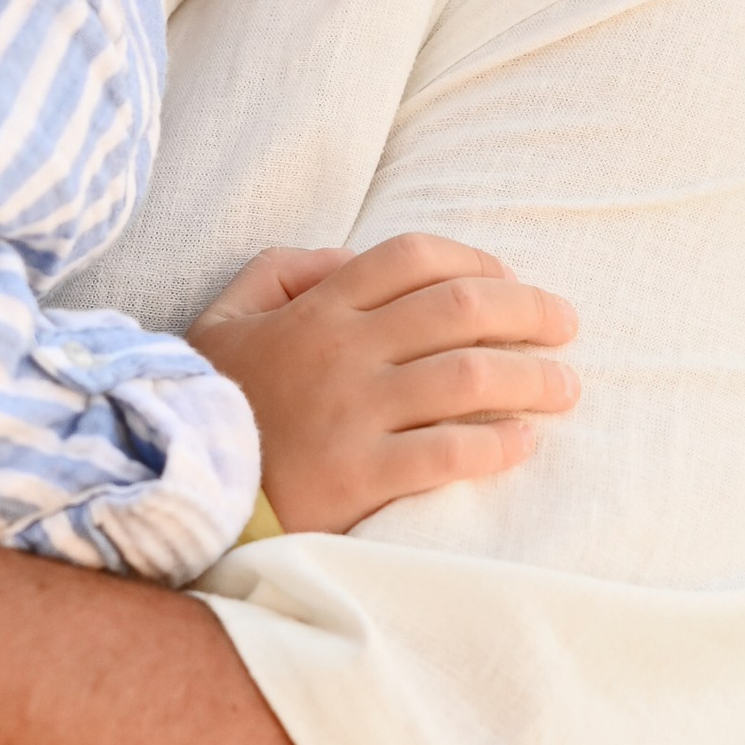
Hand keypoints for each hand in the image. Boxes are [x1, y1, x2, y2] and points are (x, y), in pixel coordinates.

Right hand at [187, 233, 578, 533]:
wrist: (178, 486)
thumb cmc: (212, 402)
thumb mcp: (227, 316)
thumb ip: (282, 271)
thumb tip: (348, 259)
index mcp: (316, 309)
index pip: (411, 258)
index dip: (473, 259)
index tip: (507, 278)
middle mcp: (342, 351)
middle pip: (457, 309)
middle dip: (527, 309)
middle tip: (566, 325)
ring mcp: (354, 413)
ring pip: (468, 376)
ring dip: (533, 377)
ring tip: (566, 387)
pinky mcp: (362, 476)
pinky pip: (450, 453)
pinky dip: (499, 444)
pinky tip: (523, 442)